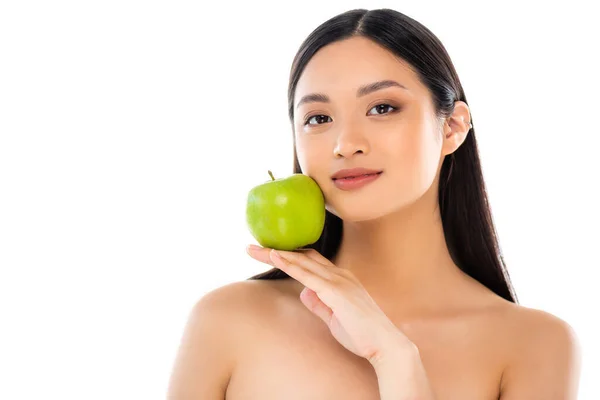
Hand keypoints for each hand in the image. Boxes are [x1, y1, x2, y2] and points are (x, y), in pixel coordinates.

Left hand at [246, 244, 415, 364]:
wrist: (385, 345)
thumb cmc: (362, 335)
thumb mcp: (334, 318)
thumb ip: (319, 304)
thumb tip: (304, 293)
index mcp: (341, 279)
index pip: (310, 261)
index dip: (290, 254)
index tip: (270, 251)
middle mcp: (340, 275)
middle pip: (302, 256)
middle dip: (276, 250)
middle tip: (252, 246)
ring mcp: (338, 281)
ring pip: (301, 261)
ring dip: (276, 253)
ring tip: (253, 249)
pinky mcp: (335, 292)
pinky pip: (307, 274)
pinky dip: (289, 264)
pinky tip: (274, 256)